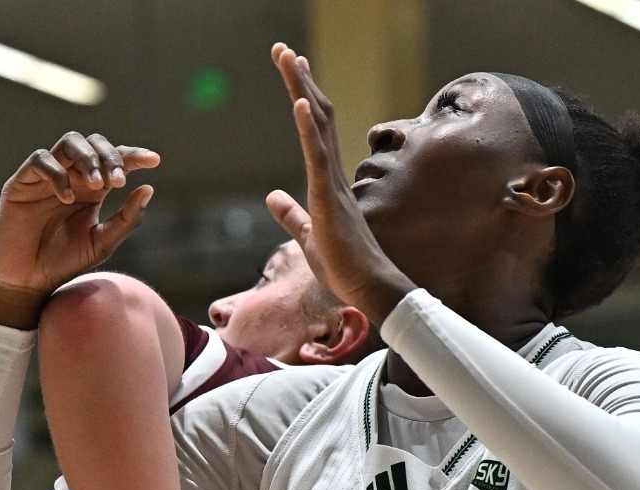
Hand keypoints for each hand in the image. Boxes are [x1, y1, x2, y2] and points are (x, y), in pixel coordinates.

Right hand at [0, 132, 160, 328]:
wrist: (27, 281)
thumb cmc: (64, 263)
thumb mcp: (102, 244)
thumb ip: (126, 220)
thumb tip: (148, 189)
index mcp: (93, 189)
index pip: (115, 160)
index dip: (133, 155)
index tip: (154, 161)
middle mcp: (72, 176)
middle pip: (94, 144)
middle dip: (110, 157)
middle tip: (118, 181)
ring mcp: (47, 176)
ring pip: (69, 143)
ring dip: (88, 159)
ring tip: (97, 185)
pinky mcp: (22, 182)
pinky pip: (41, 160)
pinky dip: (58, 174)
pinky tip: (67, 198)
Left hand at [264, 43, 411, 324]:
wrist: (367, 287)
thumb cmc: (343, 266)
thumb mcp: (307, 236)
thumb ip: (290, 214)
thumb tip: (272, 196)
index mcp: (327, 180)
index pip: (315, 129)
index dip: (303, 97)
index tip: (293, 69)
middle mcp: (333, 173)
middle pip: (317, 116)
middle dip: (299, 82)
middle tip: (284, 51)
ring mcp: (332, 182)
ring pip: (317, 126)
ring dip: (301, 90)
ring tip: (288, 59)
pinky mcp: (329, 198)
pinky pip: (317, 156)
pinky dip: (307, 127)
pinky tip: (298, 102)